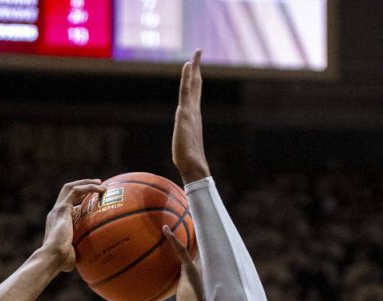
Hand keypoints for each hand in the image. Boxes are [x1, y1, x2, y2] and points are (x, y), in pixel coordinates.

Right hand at [39, 179, 105, 270]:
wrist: (52, 257)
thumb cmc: (61, 261)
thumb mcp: (72, 254)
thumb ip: (78, 252)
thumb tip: (88, 261)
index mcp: (57, 221)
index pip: (68, 205)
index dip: (80, 199)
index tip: (93, 199)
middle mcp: (56, 213)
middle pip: (68, 192)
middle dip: (83, 185)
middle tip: (99, 184)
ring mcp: (58, 209)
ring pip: (71, 188)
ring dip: (86, 183)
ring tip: (101, 184)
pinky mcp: (62, 208)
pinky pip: (76, 191)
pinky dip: (88, 188)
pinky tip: (100, 190)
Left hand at [156, 226, 215, 300]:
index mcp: (191, 284)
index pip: (188, 268)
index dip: (186, 260)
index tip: (182, 251)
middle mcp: (194, 275)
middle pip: (190, 255)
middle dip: (186, 243)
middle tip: (182, 229)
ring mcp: (193, 271)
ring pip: (185, 248)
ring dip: (177, 236)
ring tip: (169, 224)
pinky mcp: (189, 269)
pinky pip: (181, 249)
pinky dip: (173, 239)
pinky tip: (164, 228)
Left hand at [172, 50, 209, 183]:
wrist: (193, 166)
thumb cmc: (188, 160)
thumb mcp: (184, 143)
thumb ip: (185, 138)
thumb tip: (185, 145)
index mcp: (193, 116)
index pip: (194, 93)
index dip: (194, 78)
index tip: (194, 65)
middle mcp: (194, 110)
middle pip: (196, 84)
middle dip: (197, 67)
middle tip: (198, 51)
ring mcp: (191, 111)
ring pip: (193, 85)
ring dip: (194, 68)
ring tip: (196, 53)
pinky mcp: (185, 114)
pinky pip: (186, 92)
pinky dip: (187, 78)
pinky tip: (188, 66)